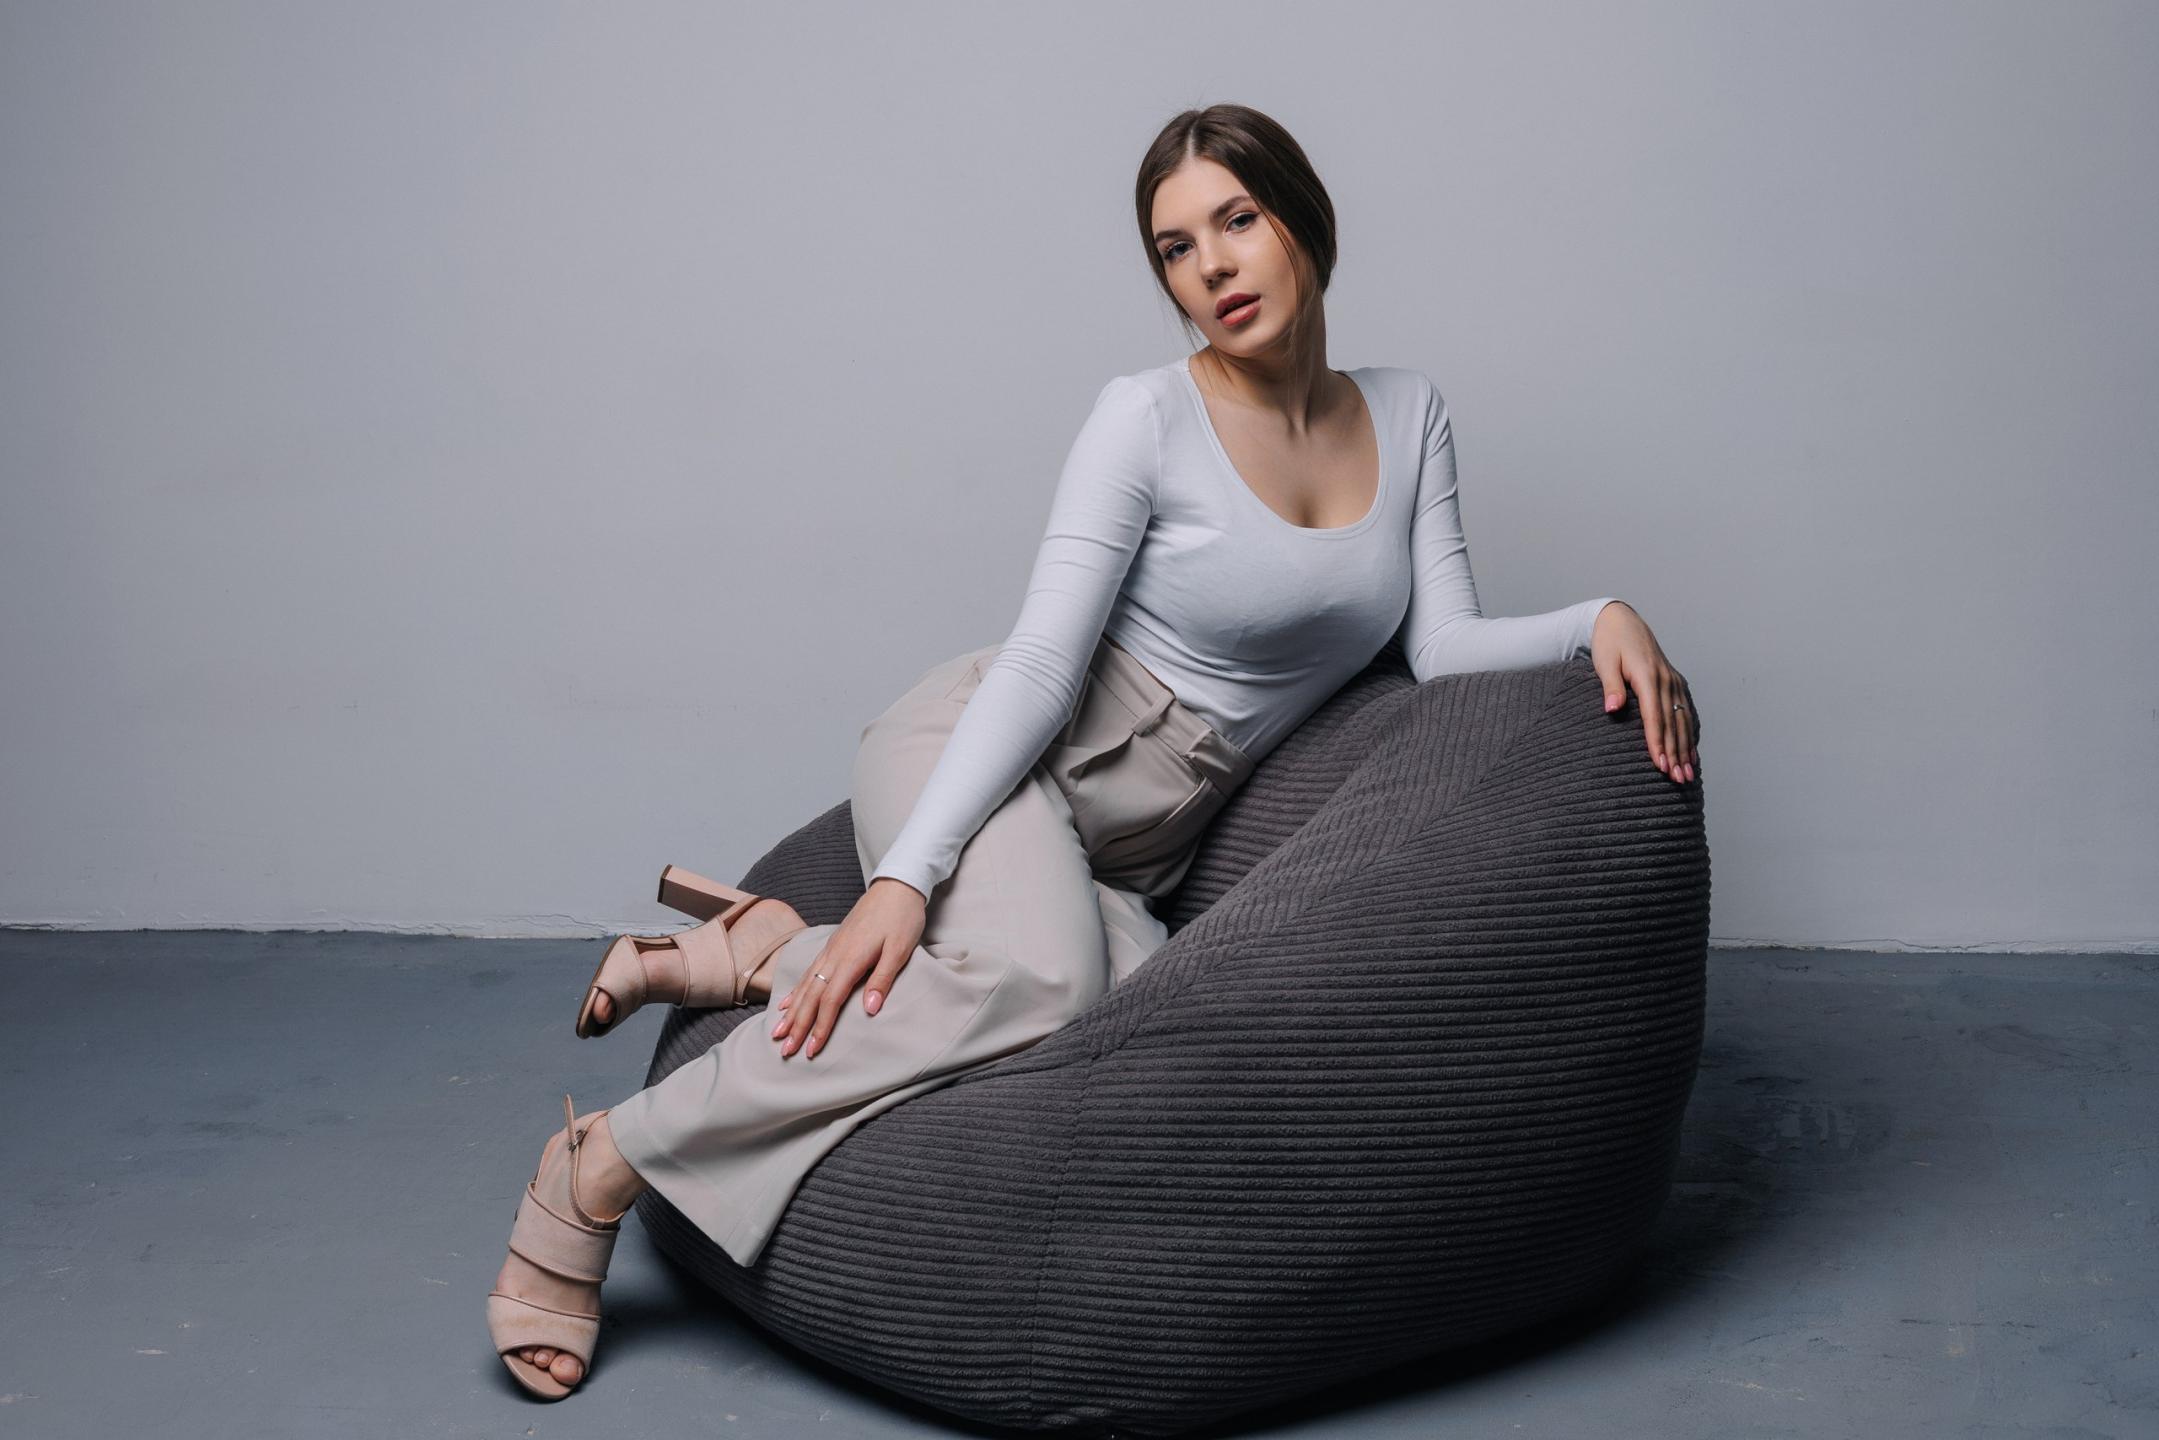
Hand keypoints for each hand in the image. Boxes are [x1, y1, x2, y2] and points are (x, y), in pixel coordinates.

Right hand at [770, 876, 926, 1059]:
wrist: (896, 886)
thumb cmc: (902, 918)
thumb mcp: (900, 950)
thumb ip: (882, 979)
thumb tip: (870, 1011)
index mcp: (851, 959)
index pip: (830, 1001)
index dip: (820, 1027)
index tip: (812, 1050)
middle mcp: (834, 956)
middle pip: (811, 997)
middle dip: (797, 1026)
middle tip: (785, 1051)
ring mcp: (830, 950)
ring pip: (805, 985)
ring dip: (791, 1011)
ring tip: (777, 1032)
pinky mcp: (832, 946)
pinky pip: (808, 972)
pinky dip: (796, 991)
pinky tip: (786, 1003)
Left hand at [1590, 601, 1695, 783]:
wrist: (1620, 621)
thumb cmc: (1608, 643)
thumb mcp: (1604, 661)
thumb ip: (1611, 686)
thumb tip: (1612, 709)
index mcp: (1647, 676)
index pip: (1654, 716)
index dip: (1658, 742)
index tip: (1660, 765)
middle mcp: (1665, 680)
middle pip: (1672, 723)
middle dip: (1675, 753)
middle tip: (1677, 780)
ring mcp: (1673, 681)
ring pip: (1682, 720)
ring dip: (1685, 749)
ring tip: (1687, 774)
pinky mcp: (1674, 683)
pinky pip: (1685, 713)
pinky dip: (1689, 735)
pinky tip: (1691, 754)